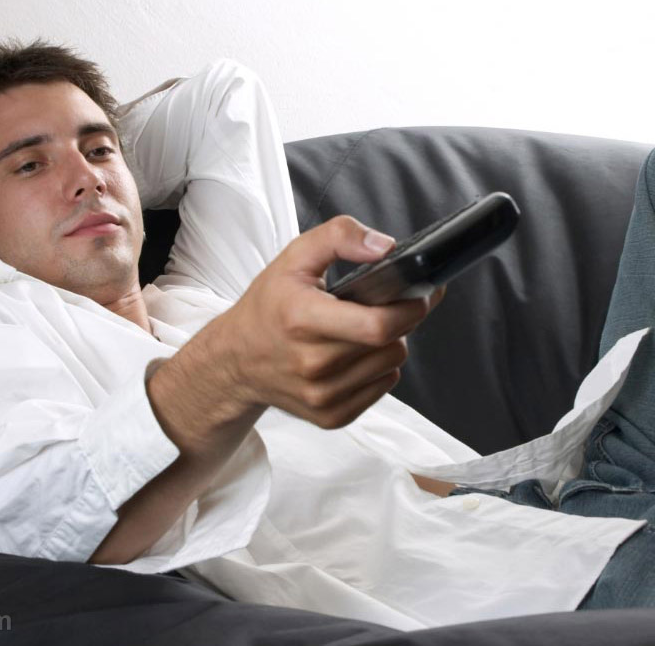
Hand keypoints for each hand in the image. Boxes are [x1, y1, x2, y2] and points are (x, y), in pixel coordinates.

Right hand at [215, 215, 445, 429]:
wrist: (235, 362)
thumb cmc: (269, 306)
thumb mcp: (294, 257)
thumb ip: (340, 237)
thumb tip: (386, 247)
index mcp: (302, 320)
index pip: (378, 326)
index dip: (409, 308)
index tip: (419, 293)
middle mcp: (312, 365)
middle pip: (391, 346)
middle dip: (402, 321)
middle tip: (390, 305)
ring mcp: (321, 396)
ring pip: (392, 367)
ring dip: (390, 345)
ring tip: (364, 329)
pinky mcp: (331, 417)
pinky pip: (382, 388)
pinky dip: (378, 369)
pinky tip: (356, 354)